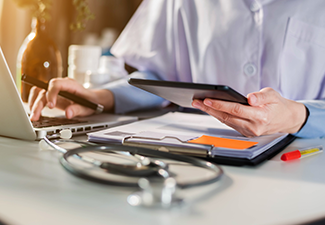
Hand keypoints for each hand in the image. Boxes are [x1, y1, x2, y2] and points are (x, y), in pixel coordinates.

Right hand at [28, 77, 113, 120]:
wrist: (92, 100)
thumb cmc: (91, 102)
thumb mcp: (87, 108)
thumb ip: (77, 110)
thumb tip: (68, 114)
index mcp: (71, 85)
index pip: (56, 84)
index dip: (51, 94)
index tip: (51, 106)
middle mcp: (61, 85)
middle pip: (45, 89)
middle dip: (38, 103)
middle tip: (35, 116)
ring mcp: (56, 90)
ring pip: (39, 92)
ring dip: (34, 103)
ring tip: (33, 116)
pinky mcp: (52, 95)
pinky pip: (40, 96)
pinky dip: (35, 104)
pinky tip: (35, 114)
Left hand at [192, 87, 306, 136]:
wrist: (286, 119)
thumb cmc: (278, 105)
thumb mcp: (273, 95)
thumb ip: (261, 96)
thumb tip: (250, 98)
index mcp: (261, 117)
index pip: (236, 110)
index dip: (221, 105)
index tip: (208, 99)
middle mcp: (253, 127)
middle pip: (227, 116)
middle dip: (210, 108)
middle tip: (196, 102)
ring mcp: (249, 132)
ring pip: (226, 121)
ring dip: (211, 113)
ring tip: (199, 104)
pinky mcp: (245, 133)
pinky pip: (229, 124)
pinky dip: (219, 116)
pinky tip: (210, 110)